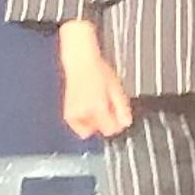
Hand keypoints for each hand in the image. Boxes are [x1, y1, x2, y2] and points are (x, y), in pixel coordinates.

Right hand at [57, 21, 132, 139]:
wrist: (81, 63)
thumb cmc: (98, 72)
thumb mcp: (117, 90)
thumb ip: (122, 108)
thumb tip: (126, 122)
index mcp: (97, 107)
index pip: (110, 129)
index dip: (118, 125)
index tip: (121, 119)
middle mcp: (83, 112)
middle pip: (100, 130)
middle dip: (108, 123)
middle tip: (111, 109)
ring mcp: (72, 114)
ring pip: (88, 130)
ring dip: (96, 123)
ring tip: (100, 107)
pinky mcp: (67, 113)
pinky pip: (78, 126)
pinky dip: (85, 122)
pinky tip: (91, 109)